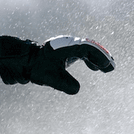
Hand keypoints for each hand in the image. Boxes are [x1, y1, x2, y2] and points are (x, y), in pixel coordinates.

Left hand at [0, 35, 114, 93]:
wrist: (23, 61)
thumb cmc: (36, 68)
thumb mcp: (52, 79)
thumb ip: (66, 85)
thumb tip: (77, 89)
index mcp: (67, 47)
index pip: (88, 49)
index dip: (99, 57)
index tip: (107, 67)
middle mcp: (68, 44)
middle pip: (90, 47)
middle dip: (101, 57)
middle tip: (111, 67)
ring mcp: (65, 46)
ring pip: (86, 49)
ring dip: (96, 58)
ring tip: (105, 68)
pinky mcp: (63, 50)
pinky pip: (81, 52)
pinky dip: (89, 59)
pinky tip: (93, 68)